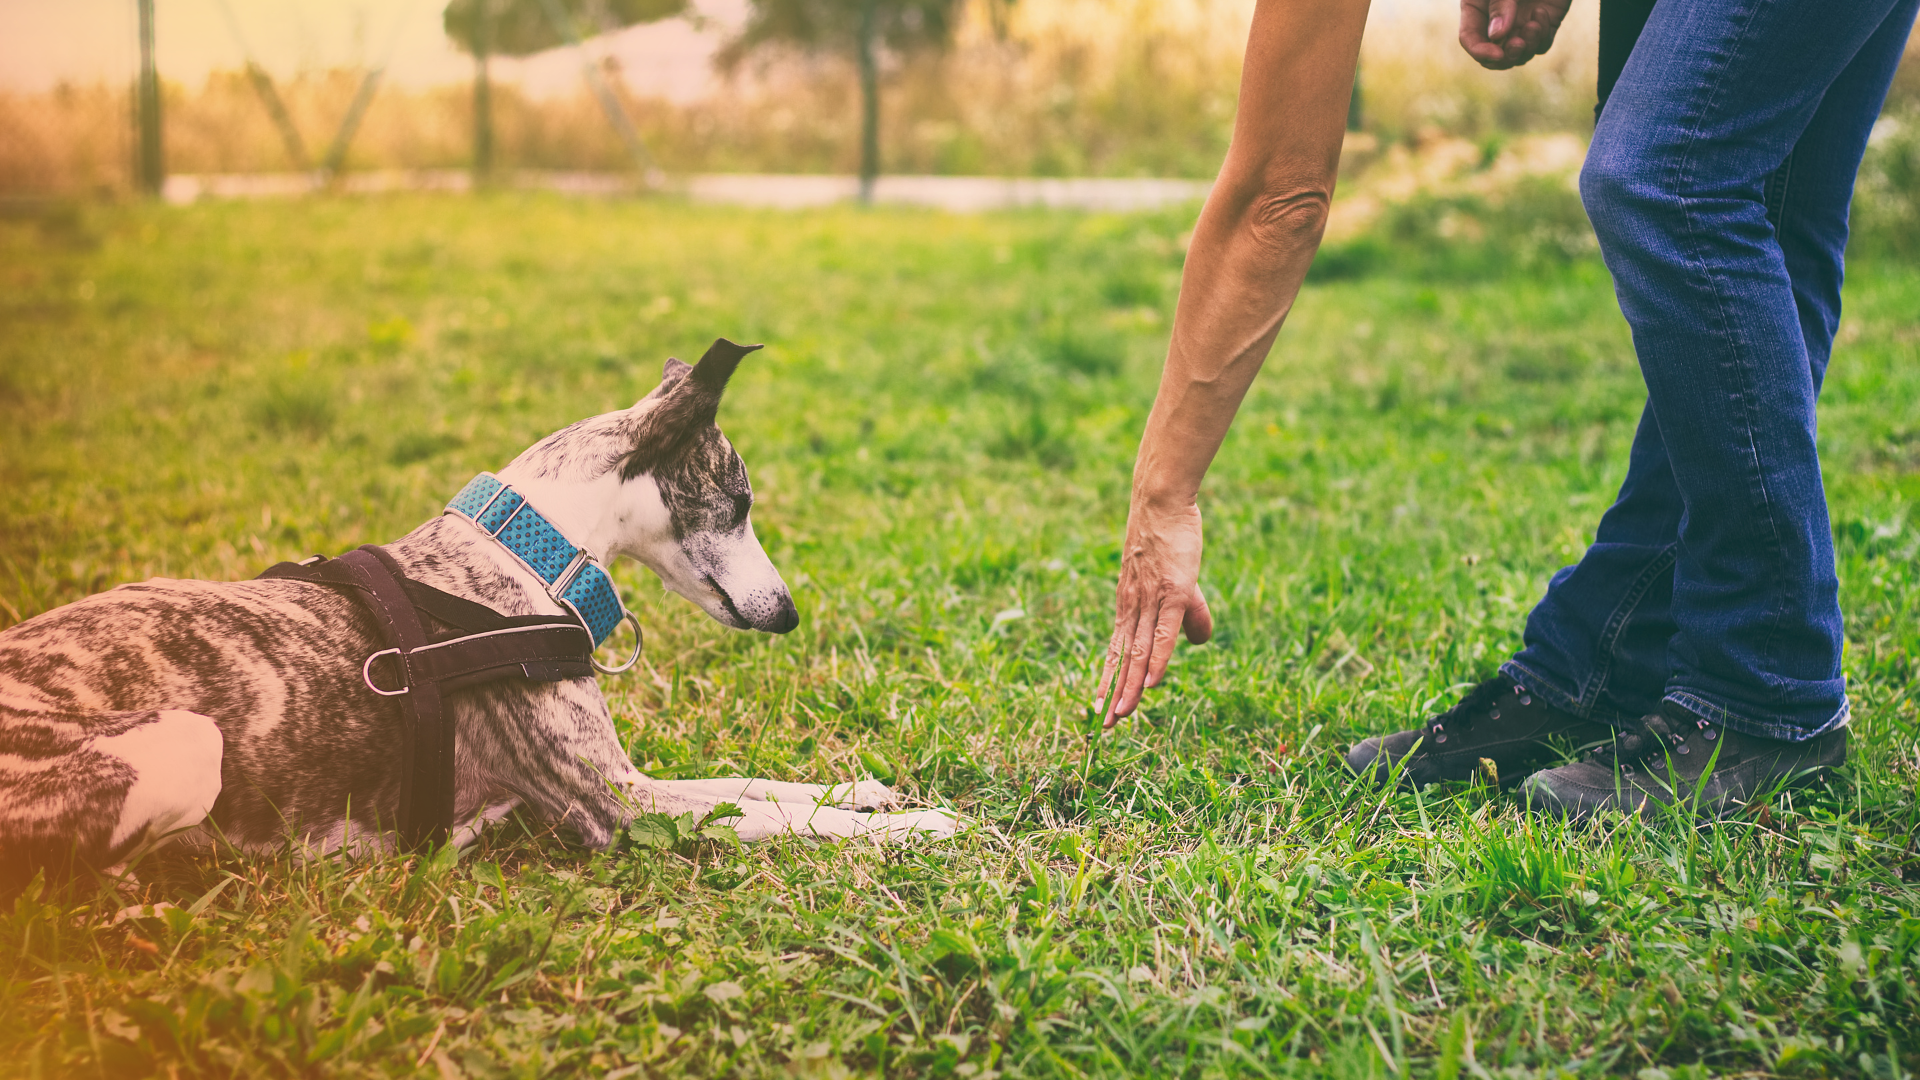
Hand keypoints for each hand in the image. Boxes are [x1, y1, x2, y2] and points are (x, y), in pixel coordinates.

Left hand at [1095, 496, 1213, 726]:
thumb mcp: (1180, 583)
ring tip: (1121, 715)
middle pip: (1122, 658)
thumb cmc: (1170, 539)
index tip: (1099, 708)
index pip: (1117, 651)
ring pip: (1139, 652)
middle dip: (1112, 693)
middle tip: (1102, 726)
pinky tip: (1152, 683)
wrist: (1161, 503)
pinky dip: (1156, 660)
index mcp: (1129, 607)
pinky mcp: (1172, 592)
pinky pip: (1163, 634)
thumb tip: (1198, 642)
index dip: (1108, 680)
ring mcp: (1151, 601)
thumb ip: (1190, 615)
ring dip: (1130, 686)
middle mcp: (1133, 608)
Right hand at [1460, 0, 1571, 68]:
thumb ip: (1500, 5)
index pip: (1470, 39)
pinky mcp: (1543, 26)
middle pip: (1494, 56)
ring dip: (1526, 47)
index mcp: (1477, 9)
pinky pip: (1540, 45)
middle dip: (1506, 56)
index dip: (1480, 51)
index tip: (1497, 53)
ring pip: (1519, 55)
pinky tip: (1542, 13)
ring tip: (1534, 25)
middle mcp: (1496, 22)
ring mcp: (1520, 25)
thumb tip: (1498, 36)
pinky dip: (1541, 36)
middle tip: (1518, 44)